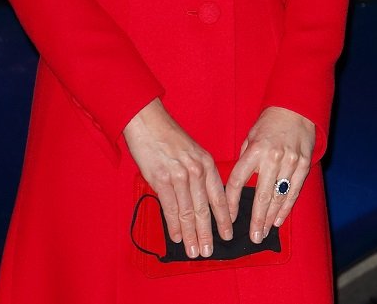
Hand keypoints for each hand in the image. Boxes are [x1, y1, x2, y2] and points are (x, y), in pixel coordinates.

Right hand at [123, 97, 230, 257]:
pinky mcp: (161, 180)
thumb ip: (198, 174)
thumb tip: (200, 201)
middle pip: (204, 209)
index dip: (223, 218)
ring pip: (188, 212)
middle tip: (209, 252)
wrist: (148, 122)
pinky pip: (170, 208)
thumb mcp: (192, 152)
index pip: (219, 196)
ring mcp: (179, 176)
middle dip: (208, 233)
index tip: (228, 234)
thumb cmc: (169, 137)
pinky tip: (177, 238)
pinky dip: (174, 226)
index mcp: (207, 163)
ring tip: (194, 252)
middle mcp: (196, 171)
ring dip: (192, 235)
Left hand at [226, 106, 315, 243]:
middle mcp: (273, 157)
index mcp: (255, 150)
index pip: (238, 181)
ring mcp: (291, 162)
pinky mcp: (304, 164)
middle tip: (253, 237)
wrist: (296, 108)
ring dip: (271, 218)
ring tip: (264, 232)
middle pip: (261, 196)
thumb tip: (238, 186)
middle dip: (256, 220)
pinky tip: (280, 220)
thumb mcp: (251, 137)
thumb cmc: (269, 124)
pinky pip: (294, 191)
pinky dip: (287, 207)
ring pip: (279, 197)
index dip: (232, 203)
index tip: (229, 219)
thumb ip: (245, 160)